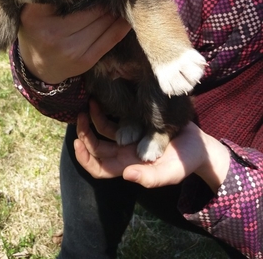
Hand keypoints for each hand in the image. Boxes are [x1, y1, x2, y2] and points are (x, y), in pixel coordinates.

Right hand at [18, 4, 130, 83]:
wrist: (37, 67)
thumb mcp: (34, 10)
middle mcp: (52, 33)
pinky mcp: (85, 60)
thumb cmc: (38, 30)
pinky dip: (121, 25)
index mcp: (36, 16)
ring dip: (114, 9)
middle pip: (89, 8)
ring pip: (103, 21)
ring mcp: (70, 49)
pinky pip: (111, 38)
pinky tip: (126, 16)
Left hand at [74, 100, 230, 192]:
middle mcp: (125, 152)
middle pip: (96, 146)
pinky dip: (107, 110)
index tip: (77, 142)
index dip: (85, 159)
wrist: (199, 144)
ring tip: (91, 102)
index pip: (99, 168)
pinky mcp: (136, 123)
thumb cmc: (186, 161)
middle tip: (81, 115)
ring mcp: (129, 137)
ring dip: (93, 118)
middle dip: (85, 133)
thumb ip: (151, 177)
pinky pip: (115, 118)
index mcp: (129, 166)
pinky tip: (104, 98)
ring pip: (103, 130)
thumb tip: (127, 175)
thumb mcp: (172, 172)